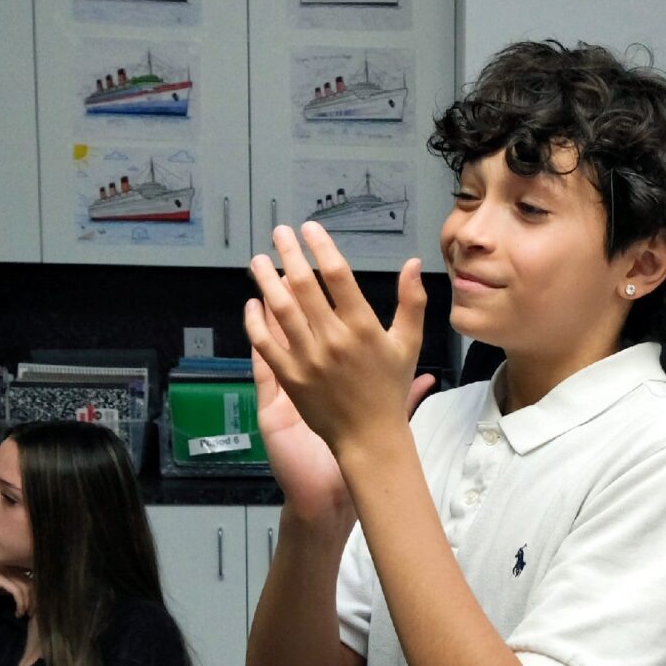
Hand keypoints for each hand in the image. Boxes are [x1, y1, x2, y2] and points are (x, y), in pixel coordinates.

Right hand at [0, 563, 31, 615]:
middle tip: (32, 614)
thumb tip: (20, 598)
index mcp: (10, 568)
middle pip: (32, 583)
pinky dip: (21, 603)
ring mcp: (5, 571)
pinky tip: (18, 612)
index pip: (30, 579)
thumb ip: (7, 588)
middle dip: (35, 600)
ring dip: (28, 603)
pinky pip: (17, 590)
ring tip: (24, 615)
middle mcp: (10, 568)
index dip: (35, 594)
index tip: (33, 608)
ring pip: (27, 587)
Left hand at [242, 223, 432, 465]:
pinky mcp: (290, 378)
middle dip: (289, 253)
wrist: (369, 437)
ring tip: (258, 261)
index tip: (310, 229)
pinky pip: (265, 343)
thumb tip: (413, 263)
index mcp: (363, 327)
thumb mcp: (409, 344)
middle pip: (303, 285)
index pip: (338, 275)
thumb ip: (411, 302)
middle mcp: (333, 340)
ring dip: (266, 280)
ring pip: (280, 309)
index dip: (321, 247)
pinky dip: (255, 321)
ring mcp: (308, 359)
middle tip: (279, 233)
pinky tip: (252, 304)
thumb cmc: (389, 389)